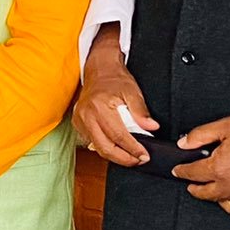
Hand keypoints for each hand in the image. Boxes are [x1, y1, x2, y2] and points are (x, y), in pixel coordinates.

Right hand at [71, 31, 157, 164]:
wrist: (99, 69)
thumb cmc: (114, 79)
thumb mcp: (132, 91)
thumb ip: (141, 111)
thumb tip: (151, 127)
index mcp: (99, 106)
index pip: (118, 136)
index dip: (132, 149)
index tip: (144, 155)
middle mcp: (87, 115)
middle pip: (105, 147)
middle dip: (123, 159)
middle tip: (138, 160)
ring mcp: (80, 120)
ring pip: (97, 148)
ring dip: (115, 156)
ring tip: (130, 156)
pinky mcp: (78, 123)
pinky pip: (92, 141)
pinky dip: (105, 147)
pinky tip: (117, 147)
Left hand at [172, 111, 229, 213]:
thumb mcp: (225, 126)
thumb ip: (200, 135)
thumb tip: (184, 143)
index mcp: (220, 168)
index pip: (192, 173)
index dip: (182, 171)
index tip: (178, 170)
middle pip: (205, 194)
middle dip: (195, 189)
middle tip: (190, 185)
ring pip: (225, 205)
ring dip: (215, 199)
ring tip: (212, 190)